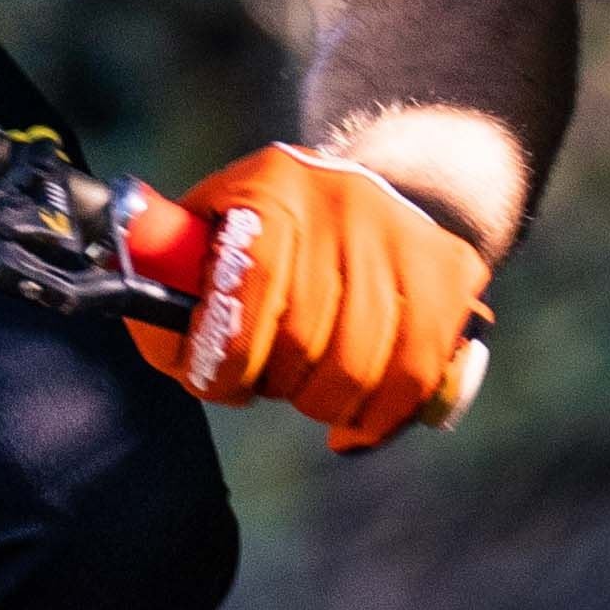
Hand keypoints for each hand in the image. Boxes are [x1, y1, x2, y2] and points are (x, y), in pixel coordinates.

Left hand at [130, 140, 490, 451]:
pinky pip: (421, 369)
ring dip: (325, 405)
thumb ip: (163, 284)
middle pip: (309, 334)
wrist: (358, 195)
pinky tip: (354, 424)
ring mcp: (404, 231)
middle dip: (276, 384)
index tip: (214, 385)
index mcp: (273, 184)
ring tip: (307, 396)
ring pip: (367, 363)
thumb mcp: (200, 238)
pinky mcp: (450, 268)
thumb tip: (159, 324)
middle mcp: (344, 198)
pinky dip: (384, 415)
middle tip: (264, 385)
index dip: (228, 354)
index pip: (252, 281)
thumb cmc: (258, 235)